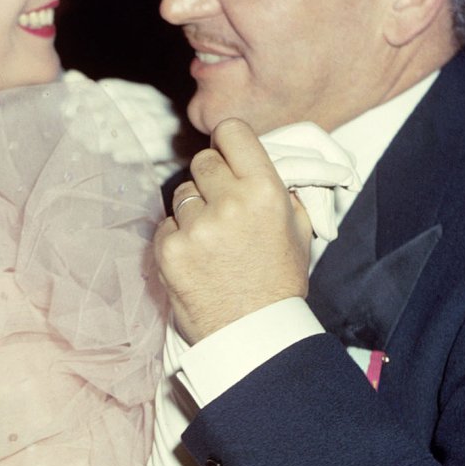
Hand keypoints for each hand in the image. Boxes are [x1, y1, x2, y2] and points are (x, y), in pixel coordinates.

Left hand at [154, 118, 311, 343]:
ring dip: (193, 210)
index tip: (227, 155)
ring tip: (212, 241)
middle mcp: (230, 202)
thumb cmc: (278, 282)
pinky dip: (177, 238)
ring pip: (182, 193)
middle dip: (210, 179)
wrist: (254, 334)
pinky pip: (166, 224)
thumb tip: (265, 159)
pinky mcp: (169, 249)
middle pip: (203, 161)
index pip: (231, 131)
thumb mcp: (299, 230)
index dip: (227, 142)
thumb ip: (282, 188)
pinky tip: (197, 259)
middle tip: (221, 206)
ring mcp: (196, 226)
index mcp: (265, 190)